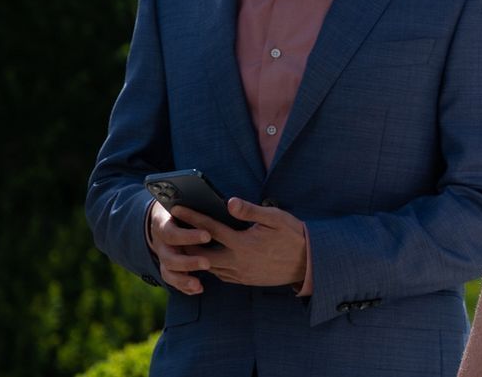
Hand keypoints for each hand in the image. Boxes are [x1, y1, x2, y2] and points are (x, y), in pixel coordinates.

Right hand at [148, 202, 211, 295]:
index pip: (171, 232)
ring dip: (182, 279)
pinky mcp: (169, 265)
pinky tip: (198, 288)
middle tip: (206, 263)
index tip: (207, 236)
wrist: (167, 211)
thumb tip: (233, 203)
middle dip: (187, 261)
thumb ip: (206, 202)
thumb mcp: (189, 197)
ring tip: (198, 284)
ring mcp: (163, 255)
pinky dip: (183, 285)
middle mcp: (159, 241)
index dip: (188, 236)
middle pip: (168, 256)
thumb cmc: (186, 202)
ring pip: (168, 271)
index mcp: (162, 222)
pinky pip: (173, 279)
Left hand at [174, 198, 307, 287]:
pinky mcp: (245, 280)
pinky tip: (209, 259)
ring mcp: (240, 273)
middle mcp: (237, 261)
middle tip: (173, 230)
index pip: (210, 228)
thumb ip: (250, 211)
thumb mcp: (275, 218)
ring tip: (186, 244)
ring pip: (209, 267)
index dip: (192, 217)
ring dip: (196, 256)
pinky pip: (220, 275)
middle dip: (186, 241)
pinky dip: (210, 267)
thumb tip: (230, 202)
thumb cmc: (293, 236)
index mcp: (242, 243)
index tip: (177, 209)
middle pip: (201, 253)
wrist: (307, 263)